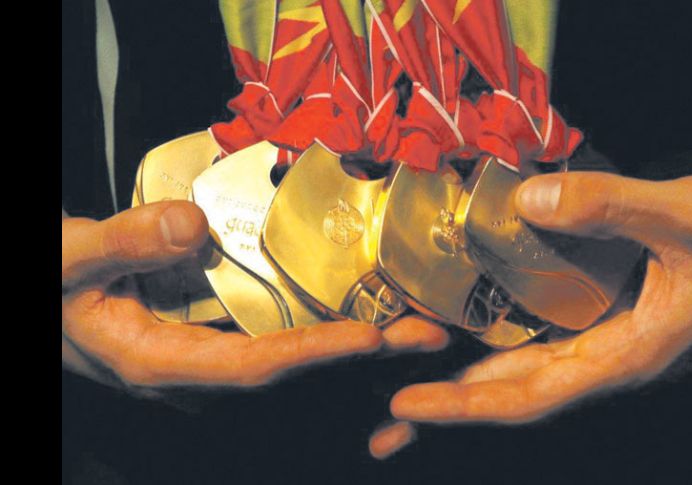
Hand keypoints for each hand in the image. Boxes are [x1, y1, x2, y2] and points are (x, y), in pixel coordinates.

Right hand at [62, 201, 385, 390]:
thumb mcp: (66, 256)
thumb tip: (193, 225)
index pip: (249, 366)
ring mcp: (205, 355)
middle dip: (359, 355)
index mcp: (158, 363)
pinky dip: (321, 326)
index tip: (368, 336)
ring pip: (289, 354)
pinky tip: (358, 306)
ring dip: (352, 342)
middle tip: (428, 336)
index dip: (310, 353)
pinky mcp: (211, 334)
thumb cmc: (48, 282)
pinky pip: (275, 335)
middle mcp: (193, 370)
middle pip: (289, 368)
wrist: (44, 293)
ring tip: (415, 324)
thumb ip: (123, 242)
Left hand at [369, 172, 691, 458]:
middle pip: (520, 390)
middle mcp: (612, 356)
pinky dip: (506, 335)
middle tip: (397, 396)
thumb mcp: (685, 215)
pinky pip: (548, 337)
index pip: (531, 396)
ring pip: (531, 366)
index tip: (409, 405)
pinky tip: (478, 320)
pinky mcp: (610, 315)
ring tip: (422, 363)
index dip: (466, 405)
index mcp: (627, 354)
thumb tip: (527, 201)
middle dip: (457, 397)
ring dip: (476, 370)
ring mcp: (611, 339)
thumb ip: (612, 205)